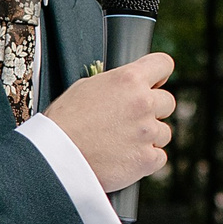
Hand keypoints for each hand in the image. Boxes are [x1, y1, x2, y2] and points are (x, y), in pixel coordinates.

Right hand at [41, 52, 174, 192]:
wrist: (54, 157)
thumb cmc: (62, 123)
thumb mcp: (85, 87)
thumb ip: (114, 84)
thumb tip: (126, 86)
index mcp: (128, 79)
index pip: (164, 64)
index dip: (159, 74)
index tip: (154, 83)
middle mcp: (143, 103)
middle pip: (168, 102)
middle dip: (153, 110)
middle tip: (129, 120)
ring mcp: (147, 132)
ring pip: (164, 132)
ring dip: (149, 137)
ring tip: (121, 142)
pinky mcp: (147, 159)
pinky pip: (159, 157)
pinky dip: (146, 159)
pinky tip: (125, 158)